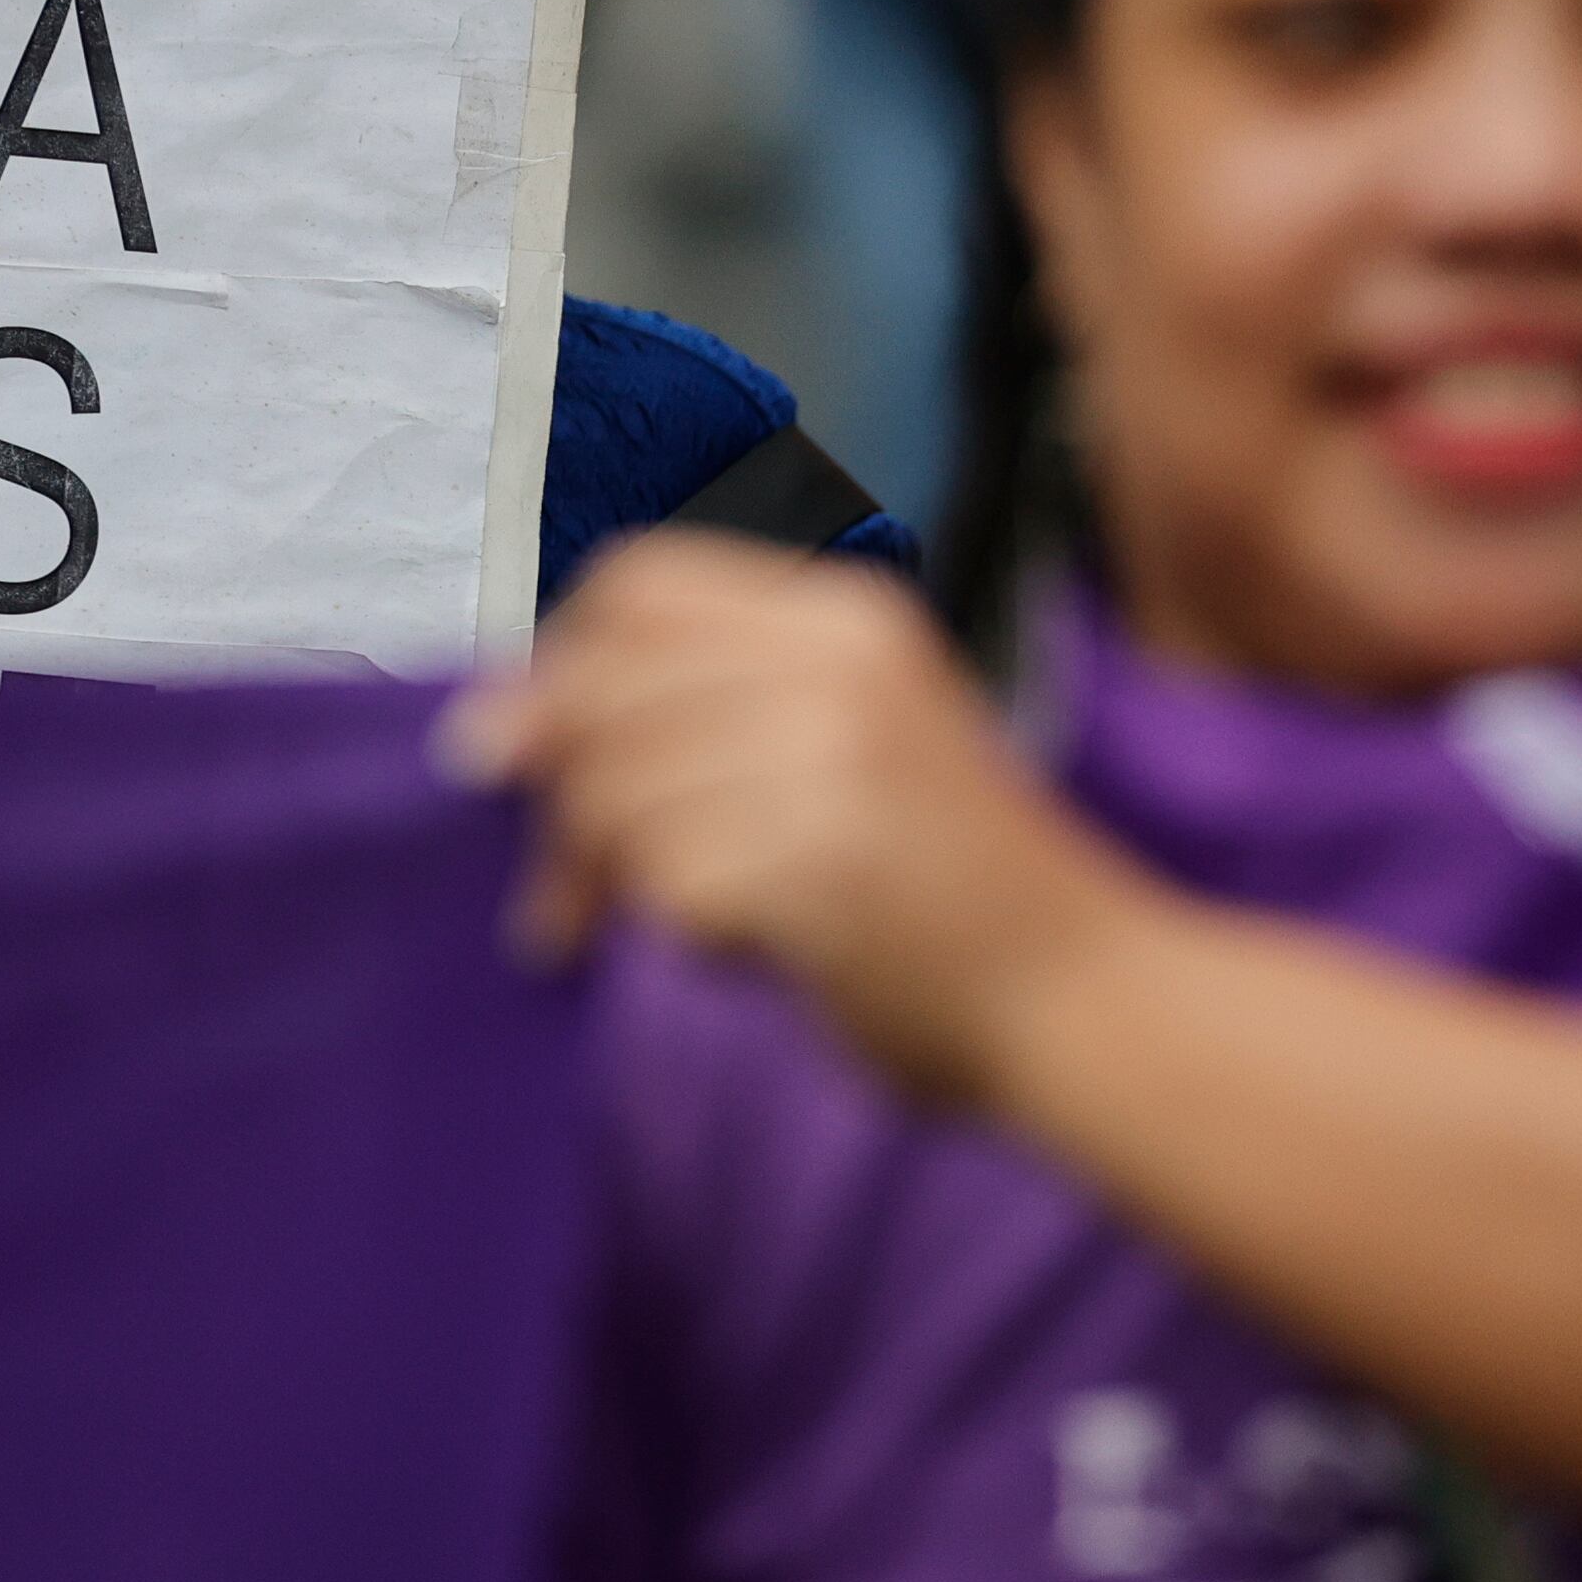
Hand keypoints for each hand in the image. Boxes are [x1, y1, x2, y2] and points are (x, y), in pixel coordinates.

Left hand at [439, 531, 1139, 1104]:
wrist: (1091, 998)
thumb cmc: (949, 891)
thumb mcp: (852, 742)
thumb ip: (706, 711)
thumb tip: (489, 727)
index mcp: (844, 616)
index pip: (631, 583)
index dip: (556, 666)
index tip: (520, 755)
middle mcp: (837, 662)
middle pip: (597, 695)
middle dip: (553, 805)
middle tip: (564, 903)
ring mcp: (831, 755)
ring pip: (615, 796)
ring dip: (617, 886)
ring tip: (693, 928)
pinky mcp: (820, 857)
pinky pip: (666, 882)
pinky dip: (683, 935)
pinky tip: (750, 954)